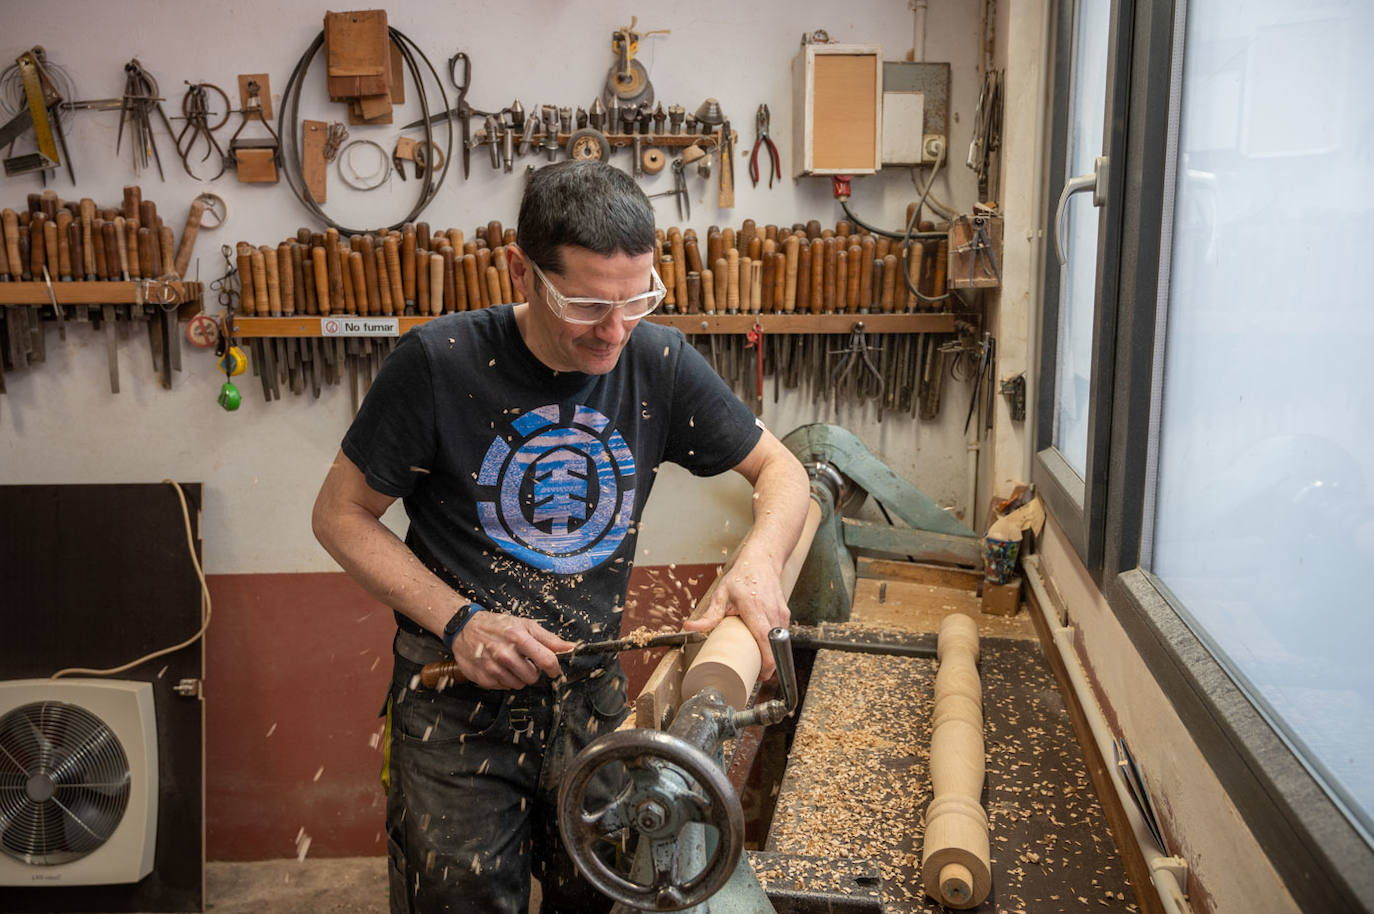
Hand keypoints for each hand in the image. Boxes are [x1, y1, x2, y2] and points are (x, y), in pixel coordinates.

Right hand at [450, 611, 575, 689]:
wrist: (465, 628)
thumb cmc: (499, 625)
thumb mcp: (525, 625)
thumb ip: (548, 638)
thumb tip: (570, 648)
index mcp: (518, 637)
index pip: (546, 660)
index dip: (554, 668)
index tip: (554, 670)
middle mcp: (504, 653)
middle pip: (533, 677)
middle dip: (533, 672)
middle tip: (525, 662)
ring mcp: (492, 667)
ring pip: (519, 685)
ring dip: (518, 677)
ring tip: (511, 664)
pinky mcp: (482, 678)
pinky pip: (504, 687)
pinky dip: (505, 680)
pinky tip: (499, 668)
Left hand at [681, 553, 790, 679]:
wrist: (762, 561)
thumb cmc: (741, 577)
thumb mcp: (721, 595)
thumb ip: (709, 616)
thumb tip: (689, 628)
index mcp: (754, 608)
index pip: (765, 640)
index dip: (767, 661)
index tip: (761, 674)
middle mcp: (771, 612)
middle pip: (775, 646)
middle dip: (769, 664)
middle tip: (755, 674)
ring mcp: (781, 613)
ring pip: (779, 642)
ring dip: (771, 654)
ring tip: (758, 662)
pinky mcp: (785, 614)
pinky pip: (781, 635)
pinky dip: (773, 643)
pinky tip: (763, 646)